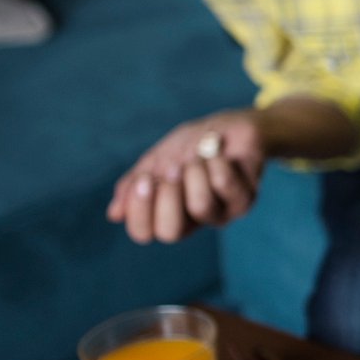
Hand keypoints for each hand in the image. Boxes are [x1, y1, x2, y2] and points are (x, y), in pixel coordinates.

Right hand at [108, 110, 264, 243]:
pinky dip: (216, 161)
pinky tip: (219, 152)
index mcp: (166, 213)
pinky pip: (224, 185)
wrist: (230, 126)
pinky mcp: (245, 199)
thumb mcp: (157, 160)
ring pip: (200, 206)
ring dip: (194, 172)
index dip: (139, 208)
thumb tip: (114, 214)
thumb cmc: (190, 145)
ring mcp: (222, 213)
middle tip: (173, 169)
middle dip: (167, 196)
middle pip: (171, 233)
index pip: (143, 233)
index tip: (144, 179)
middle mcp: (193, 220)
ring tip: (199, 156)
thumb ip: (135, 185)